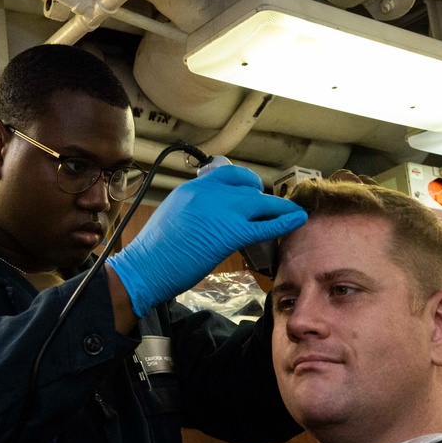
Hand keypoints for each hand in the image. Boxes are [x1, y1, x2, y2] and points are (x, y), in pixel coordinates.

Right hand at [108, 164, 306, 316]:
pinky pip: (265, 224)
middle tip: (272, 208)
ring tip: (293, 213)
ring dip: (278, 208)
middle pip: (248, 187)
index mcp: (193, 187)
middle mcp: (209, 192)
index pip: (228, 174)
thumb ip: (196, 208)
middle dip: (263, 197)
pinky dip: (284, 221)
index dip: (246, 183)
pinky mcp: (230, 233)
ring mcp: (221, 210)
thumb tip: (212, 215)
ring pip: (260, 202)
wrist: (144, 268)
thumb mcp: (174, 215)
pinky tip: (297, 220)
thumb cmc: (154, 252)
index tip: (252, 192)